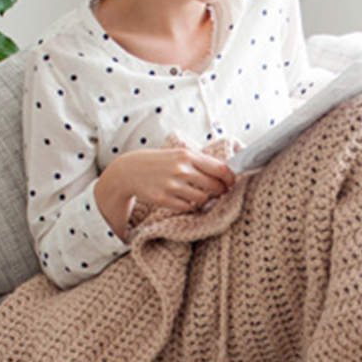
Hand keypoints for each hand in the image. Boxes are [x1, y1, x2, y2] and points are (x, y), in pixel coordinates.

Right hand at [95, 145, 236, 236]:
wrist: (130, 170)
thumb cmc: (160, 161)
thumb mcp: (179, 154)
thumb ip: (200, 161)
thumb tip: (226, 172)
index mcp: (188, 155)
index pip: (220, 169)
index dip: (230, 179)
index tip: (232, 183)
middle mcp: (181, 170)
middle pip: (215, 186)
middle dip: (220, 191)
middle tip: (220, 192)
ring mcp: (172, 185)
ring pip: (203, 199)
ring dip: (204, 199)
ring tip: (199, 194)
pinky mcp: (164, 199)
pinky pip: (188, 207)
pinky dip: (189, 205)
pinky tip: (184, 199)